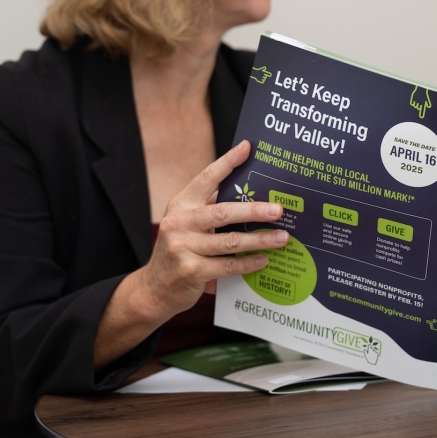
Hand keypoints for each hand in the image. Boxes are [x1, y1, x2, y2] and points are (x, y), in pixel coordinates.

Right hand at [138, 140, 289, 318]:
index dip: (227, 162)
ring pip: (230, 241)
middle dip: (254, 210)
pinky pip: (227, 266)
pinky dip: (248, 263)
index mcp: (181, 204)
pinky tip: (264, 260)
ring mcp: (183, 247)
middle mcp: (179, 222)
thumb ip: (211, 208)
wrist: (154, 289)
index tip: (247, 148)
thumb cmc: (180, 249)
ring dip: (259, 240)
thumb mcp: (188, 223)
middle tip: (278, 209)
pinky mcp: (191, 271)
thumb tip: (252, 194)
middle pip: (223, 212)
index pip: (206, 178)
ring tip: (282, 238)